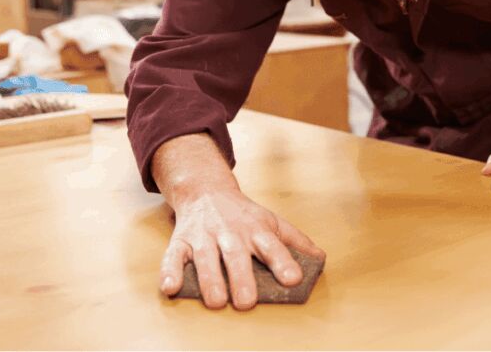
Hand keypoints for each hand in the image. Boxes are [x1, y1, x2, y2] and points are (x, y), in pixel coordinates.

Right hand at [159, 188, 325, 310]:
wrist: (206, 189)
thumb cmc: (243, 214)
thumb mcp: (272, 221)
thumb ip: (295, 240)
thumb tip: (321, 259)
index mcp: (256, 229)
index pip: (272, 245)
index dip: (283, 262)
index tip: (294, 278)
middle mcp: (230, 232)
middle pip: (236, 255)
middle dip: (241, 278)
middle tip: (246, 301)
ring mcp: (204, 236)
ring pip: (206, 258)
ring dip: (210, 280)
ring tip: (216, 301)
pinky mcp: (181, 240)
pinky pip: (173, 256)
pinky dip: (169, 272)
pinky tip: (170, 288)